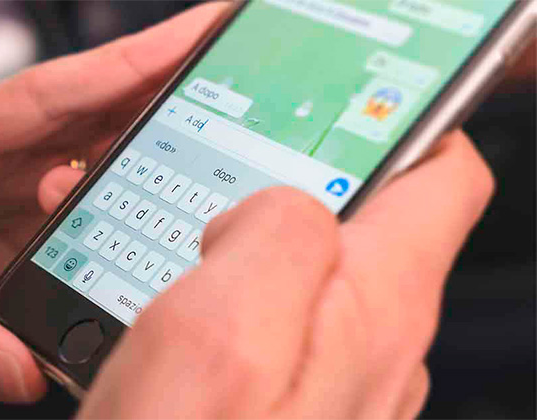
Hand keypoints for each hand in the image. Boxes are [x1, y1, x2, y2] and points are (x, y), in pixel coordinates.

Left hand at [0, 3, 225, 416]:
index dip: (112, 69)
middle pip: (68, 103)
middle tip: (221, 46)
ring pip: (78, 133)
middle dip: (147, 71)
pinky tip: (170, 161)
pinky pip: (75, 178)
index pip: (30, 102)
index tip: (183, 38)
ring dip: (144, 112)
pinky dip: (126, 166)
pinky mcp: (4, 210)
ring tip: (214, 94)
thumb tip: (23, 367)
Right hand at [78, 131, 493, 418]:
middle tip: (212, 199)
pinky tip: (173, 329)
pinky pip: (276, 334)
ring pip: (310, 280)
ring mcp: (336, 391)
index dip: (396, 127)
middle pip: (366, 227)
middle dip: (291, 195)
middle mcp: (375, 355)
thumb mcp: (216, 331)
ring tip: (176, 267)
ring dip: (246, 257)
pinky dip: (229, 311)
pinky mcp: (292, 415)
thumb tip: (280, 205)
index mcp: (371, 312)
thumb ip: (273, 233)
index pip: (442, 176)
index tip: (326, 118)